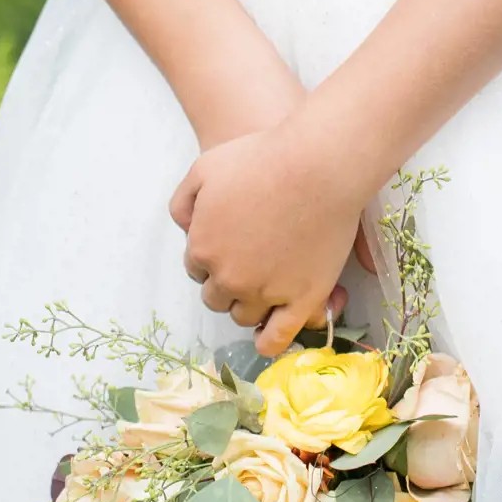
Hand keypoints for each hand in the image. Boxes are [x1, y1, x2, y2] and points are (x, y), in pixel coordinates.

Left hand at [169, 122, 365, 356]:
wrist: (317, 166)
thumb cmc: (262, 159)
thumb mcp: (205, 167)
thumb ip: (184, 200)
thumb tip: (184, 227)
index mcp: (203, 248)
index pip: (197, 268)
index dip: (212, 256)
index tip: (230, 246)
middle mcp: (229, 277)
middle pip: (216, 297)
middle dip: (226, 282)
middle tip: (249, 262)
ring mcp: (265, 293)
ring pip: (244, 315)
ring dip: (248, 304)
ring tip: (265, 286)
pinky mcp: (301, 301)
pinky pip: (277, 337)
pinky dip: (268, 341)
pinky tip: (267, 334)